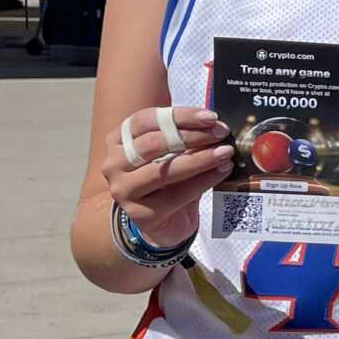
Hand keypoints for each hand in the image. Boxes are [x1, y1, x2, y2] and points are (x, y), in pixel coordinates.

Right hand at [102, 106, 232, 245]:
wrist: (164, 222)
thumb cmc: (169, 181)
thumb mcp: (174, 154)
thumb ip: (185, 139)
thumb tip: (213, 126)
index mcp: (118, 140)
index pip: (145, 120)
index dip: (179, 116)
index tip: (210, 116)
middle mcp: (113, 163)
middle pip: (153, 143)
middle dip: (192, 135)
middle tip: (221, 133)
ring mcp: (123, 190)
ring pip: (164, 170)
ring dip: (200, 159)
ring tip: (225, 152)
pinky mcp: (140, 213)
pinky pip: (177, 194)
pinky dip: (203, 181)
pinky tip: (221, 171)